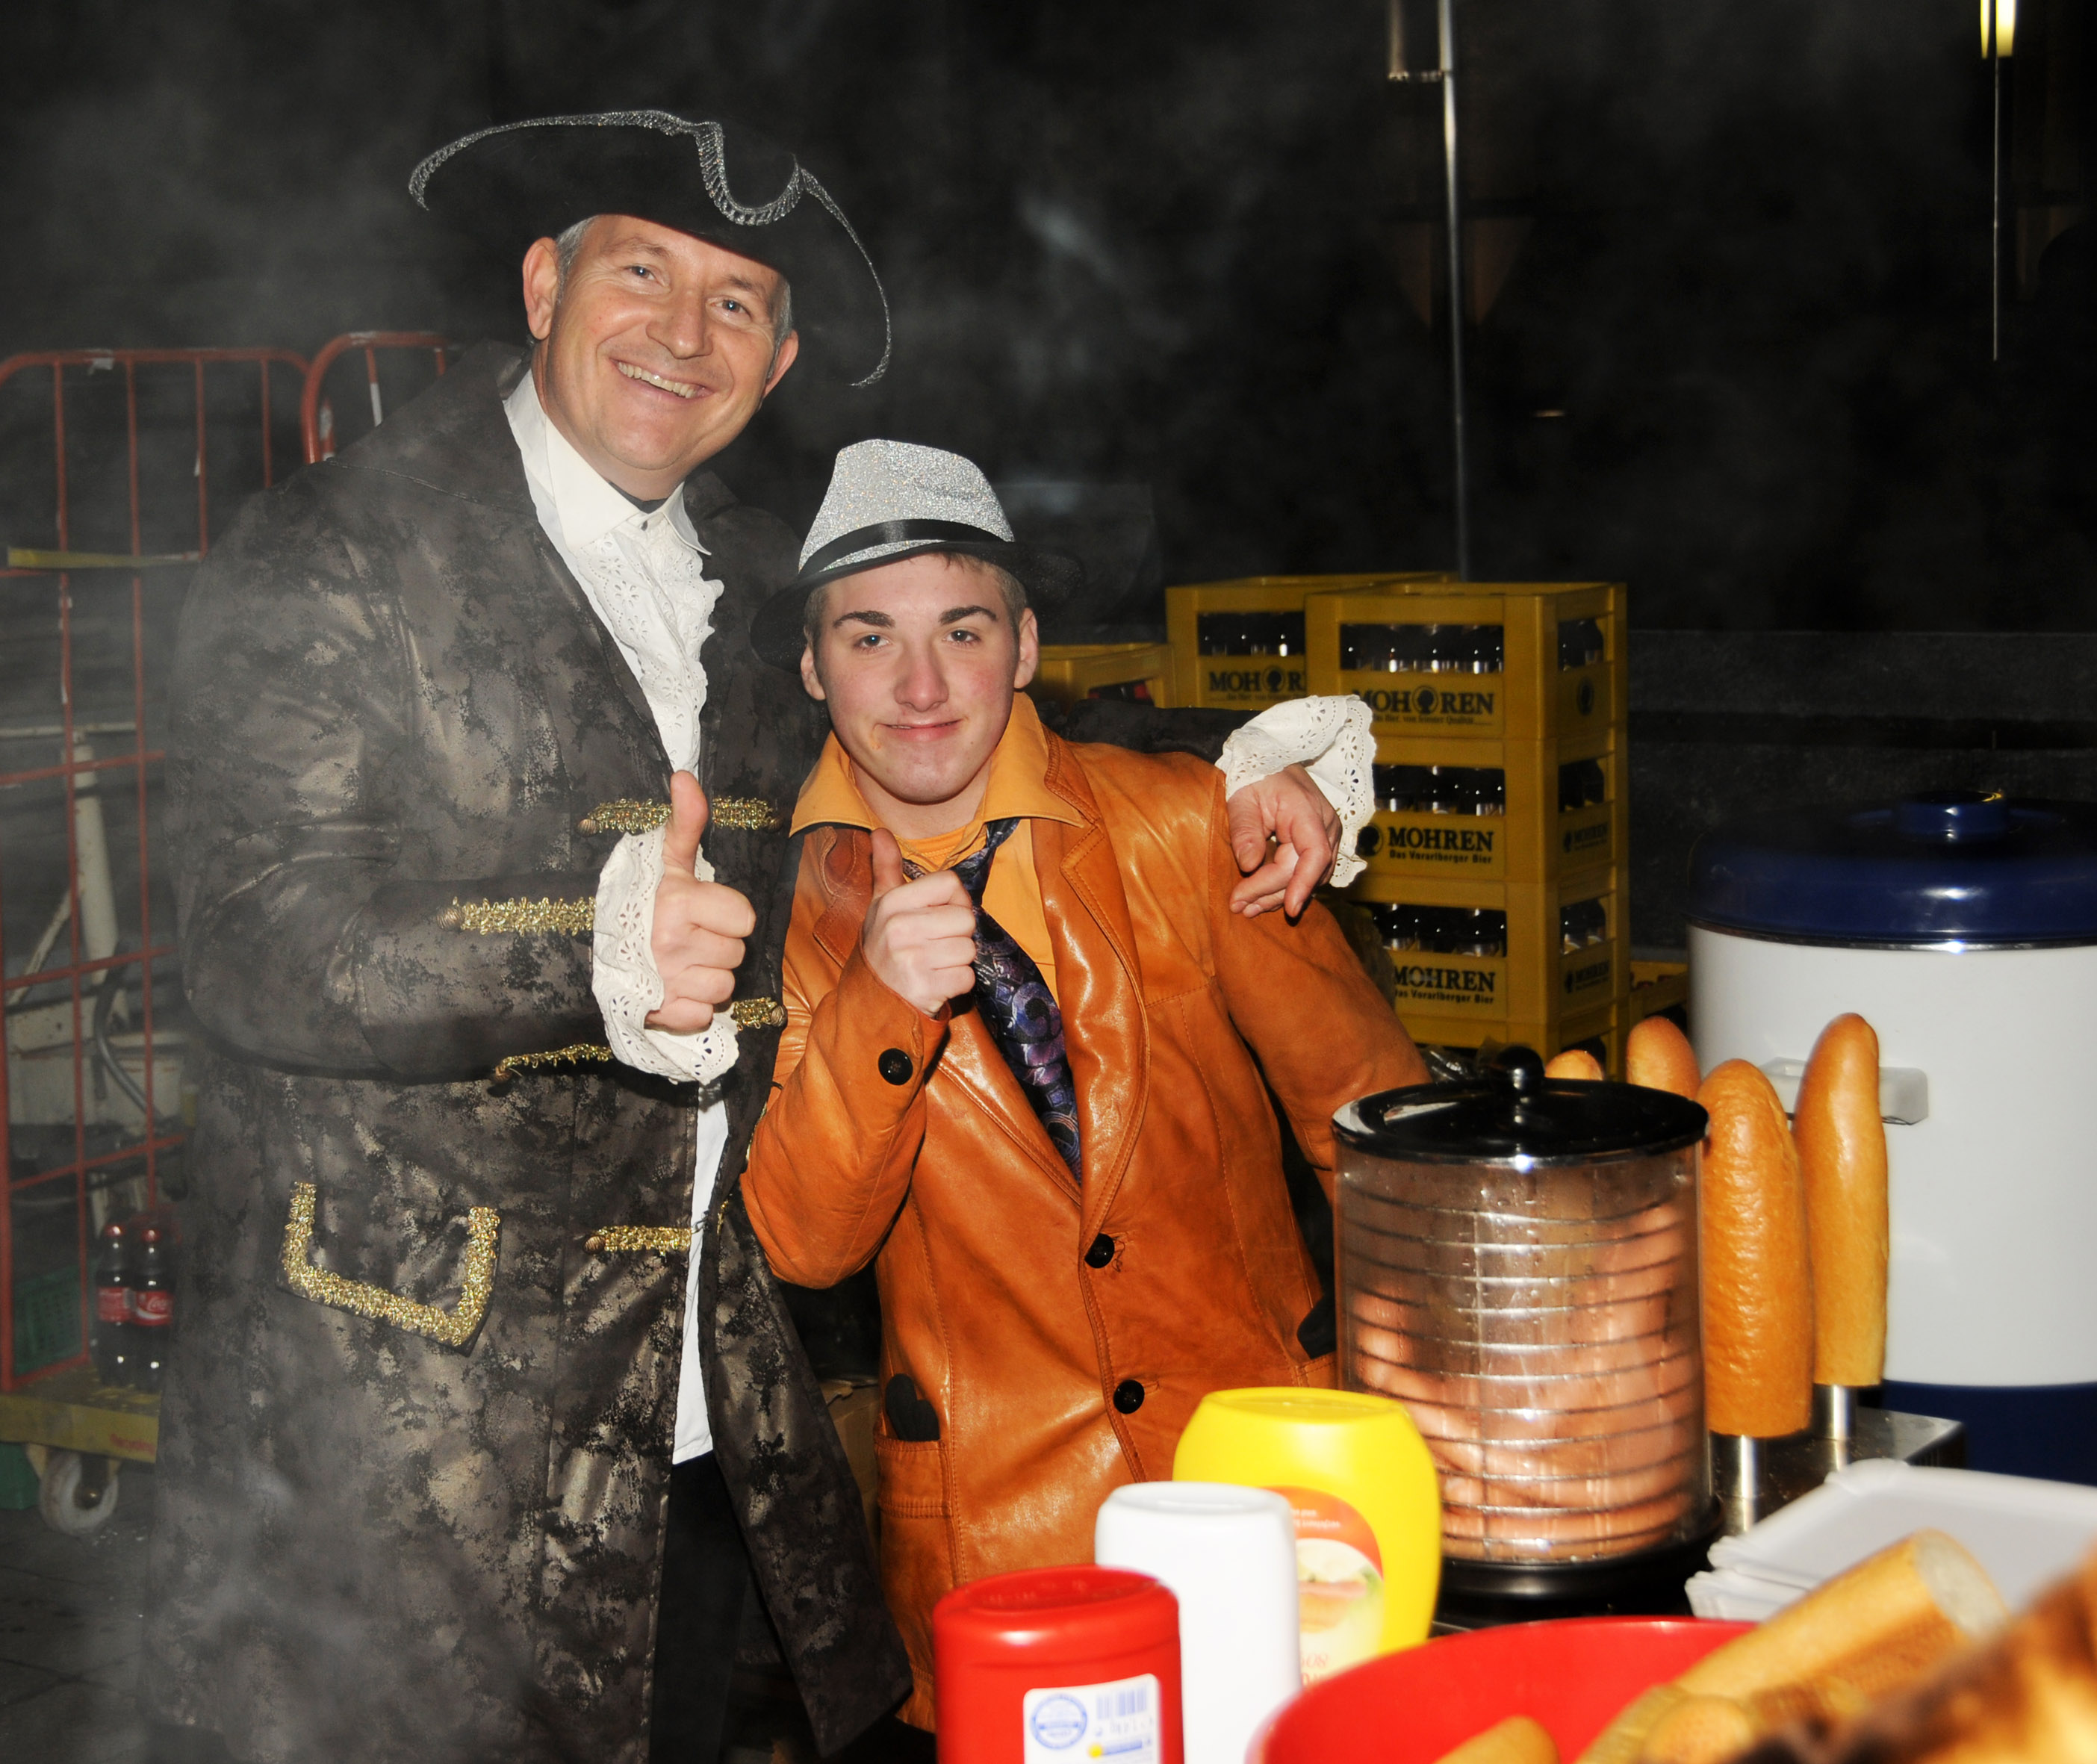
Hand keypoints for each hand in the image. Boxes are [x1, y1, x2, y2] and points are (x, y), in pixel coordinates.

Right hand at [646, 772, 757, 1031]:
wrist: (583, 945)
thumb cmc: (636, 900)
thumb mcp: (663, 860)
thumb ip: (684, 822)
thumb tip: (685, 777)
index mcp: (678, 904)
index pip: (744, 917)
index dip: (727, 914)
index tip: (702, 910)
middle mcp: (673, 944)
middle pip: (737, 953)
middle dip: (718, 945)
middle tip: (688, 936)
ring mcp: (667, 982)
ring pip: (724, 986)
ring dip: (707, 976)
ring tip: (680, 962)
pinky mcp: (661, 1014)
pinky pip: (703, 1014)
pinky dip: (691, 1006)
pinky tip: (672, 988)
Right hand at [862, 830, 978, 1018]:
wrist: (870, 1002)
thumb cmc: (883, 948)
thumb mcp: (880, 907)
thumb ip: (885, 868)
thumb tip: (880, 831)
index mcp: (892, 903)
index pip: (950, 883)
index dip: (955, 900)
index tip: (941, 915)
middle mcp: (900, 928)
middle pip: (966, 919)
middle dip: (957, 936)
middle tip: (935, 946)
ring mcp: (912, 960)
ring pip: (969, 950)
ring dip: (957, 962)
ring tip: (934, 965)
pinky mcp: (925, 989)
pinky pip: (967, 978)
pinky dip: (956, 984)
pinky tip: (936, 983)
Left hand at [1227, 762, 1340, 917]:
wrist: (1270, 760)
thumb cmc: (1255, 776)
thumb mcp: (1242, 798)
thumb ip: (1244, 831)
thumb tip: (1249, 866)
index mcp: (1307, 811)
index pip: (1315, 854)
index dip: (1303, 884)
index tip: (1289, 909)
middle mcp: (1325, 826)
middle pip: (1306, 871)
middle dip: (1273, 893)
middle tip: (1239, 907)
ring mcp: (1326, 835)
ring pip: (1309, 877)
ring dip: (1278, 895)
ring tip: (1247, 908)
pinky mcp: (1318, 843)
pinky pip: (1307, 872)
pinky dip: (1284, 886)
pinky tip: (1261, 897)